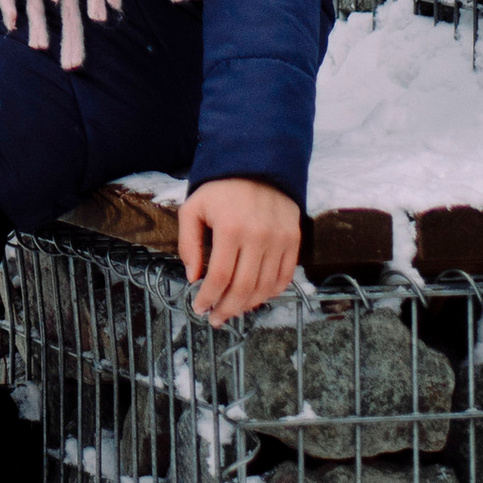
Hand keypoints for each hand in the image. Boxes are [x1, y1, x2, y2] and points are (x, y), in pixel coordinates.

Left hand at [178, 177, 300, 325]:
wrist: (258, 164)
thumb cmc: (221, 188)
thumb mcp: (194, 207)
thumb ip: (188, 243)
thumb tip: (193, 277)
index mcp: (230, 228)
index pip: (219, 277)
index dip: (208, 297)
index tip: (199, 307)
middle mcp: (258, 236)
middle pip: (243, 288)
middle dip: (227, 308)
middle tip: (215, 318)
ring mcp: (280, 240)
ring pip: (265, 288)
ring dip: (247, 305)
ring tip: (232, 310)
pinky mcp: (294, 240)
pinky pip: (284, 277)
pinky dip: (270, 293)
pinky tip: (255, 297)